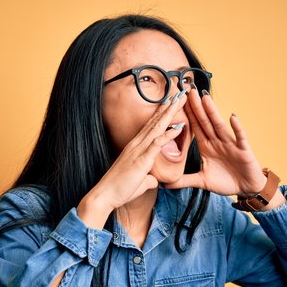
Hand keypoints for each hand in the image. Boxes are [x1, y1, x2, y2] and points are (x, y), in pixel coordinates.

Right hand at [78, 92, 188, 226]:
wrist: (104, 195)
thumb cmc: (119, 189)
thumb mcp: (138, 182)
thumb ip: (147, 178)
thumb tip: (152, 180)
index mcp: (136, 147)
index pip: (152, 125)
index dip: (163, 112)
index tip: (172, 100)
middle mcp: (137, 144)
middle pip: (156, 120)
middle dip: (170, 105)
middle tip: (181, 91)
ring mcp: (138, 150)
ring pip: (157, 126)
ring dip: (171, 112)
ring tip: (182, 99)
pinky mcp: (141, 160)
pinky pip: (157, 144)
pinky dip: (169, 134)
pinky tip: (179, 126)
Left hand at [164, 88, 266, 196]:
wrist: (246, 189)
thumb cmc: (225, 182)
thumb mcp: (201, 181)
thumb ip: (184, 180)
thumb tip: (165, 184)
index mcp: (207, 146)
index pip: (195, 127)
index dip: (187, 115)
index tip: (178, 102)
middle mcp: (217, 142)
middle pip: (205, 122)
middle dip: (197, 107)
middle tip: (188, 91)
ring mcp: (230, 144)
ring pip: (219, 126)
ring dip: (213, 112)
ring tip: (205, 98)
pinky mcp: (244, 150)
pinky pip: (240, 138)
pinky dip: (237, 128)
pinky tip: (232, 117)